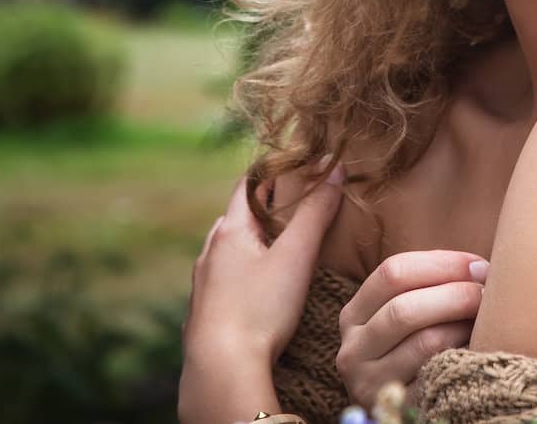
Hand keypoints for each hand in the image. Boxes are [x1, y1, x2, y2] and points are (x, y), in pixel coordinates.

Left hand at [183, 164, 344, 370]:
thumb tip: (334, 169)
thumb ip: (316, 212)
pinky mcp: (205, 313)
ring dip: (253, 245)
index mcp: (229, 232)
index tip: (297, 167)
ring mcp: (203, 285)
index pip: (248, 185)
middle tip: (295, 208)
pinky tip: (259, 291)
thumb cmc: (260, 309)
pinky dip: (244, 275)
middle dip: (265, 210)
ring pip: (229, 252)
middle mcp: (209, 253)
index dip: (272, 173)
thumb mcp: (296, 256)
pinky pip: (225, 282)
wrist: (222, 369)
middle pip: (237, 218)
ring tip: (280, 250)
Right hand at [336, 249, 488, 407]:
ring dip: (463, 325)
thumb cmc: (414, 343)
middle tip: (489, 292)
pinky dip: (464, 355)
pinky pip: (439, 375)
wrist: (399, 405)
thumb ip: (430, 284)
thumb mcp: (405, 311)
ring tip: (487, 320)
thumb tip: (480, 268)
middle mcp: (354, 350)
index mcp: (354, 315)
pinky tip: (478, 347)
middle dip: (457, 294)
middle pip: (405, 309)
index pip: (393, 273)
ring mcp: (371, 383)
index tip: (478, 266)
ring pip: (425, 343)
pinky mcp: (399, 408)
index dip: (441, 264)